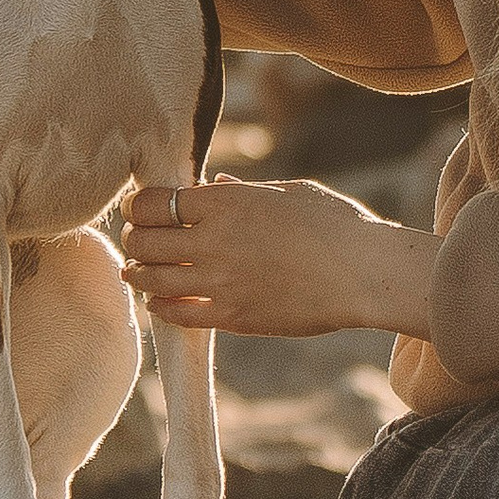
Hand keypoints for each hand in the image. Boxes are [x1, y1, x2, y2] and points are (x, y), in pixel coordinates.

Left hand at [122, 174, 433, 339]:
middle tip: (136, 240)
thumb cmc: (336, 225)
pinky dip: (160, 307)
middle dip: (134, 239)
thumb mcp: (290, 192)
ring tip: (135, 271)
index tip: (140, 208)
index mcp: (226, 201)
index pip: (155, 201)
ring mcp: (219, 281)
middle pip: (144, 240)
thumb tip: (215, 182)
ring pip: (152, 279)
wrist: (363, 274)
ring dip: (138, 273)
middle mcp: (213, 239)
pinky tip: (158, 303)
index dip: (139, 205)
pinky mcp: (232, 316)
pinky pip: (178, 314)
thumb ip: (245, 190)